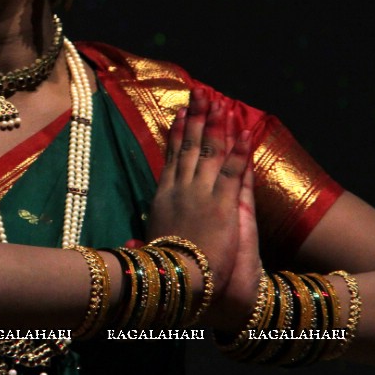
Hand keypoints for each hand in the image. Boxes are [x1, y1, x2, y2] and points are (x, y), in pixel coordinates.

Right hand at [146, 89, 259, 328]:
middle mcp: (181, 188)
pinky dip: (240, 149)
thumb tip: (127, 245)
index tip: (181, 112)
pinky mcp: (224, 203)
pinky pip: (234, 170)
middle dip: (198, 118)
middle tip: (202, 93)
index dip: (178, 133)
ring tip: (222, 102)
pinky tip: (246, 130)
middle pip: (191, 146)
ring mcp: (202, 193)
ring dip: (217, 125)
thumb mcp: (147, 251)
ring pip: (211, 151)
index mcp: (163, 197)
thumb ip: (140, 244)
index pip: (172, 157)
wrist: (178, 281)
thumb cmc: (162, 270)